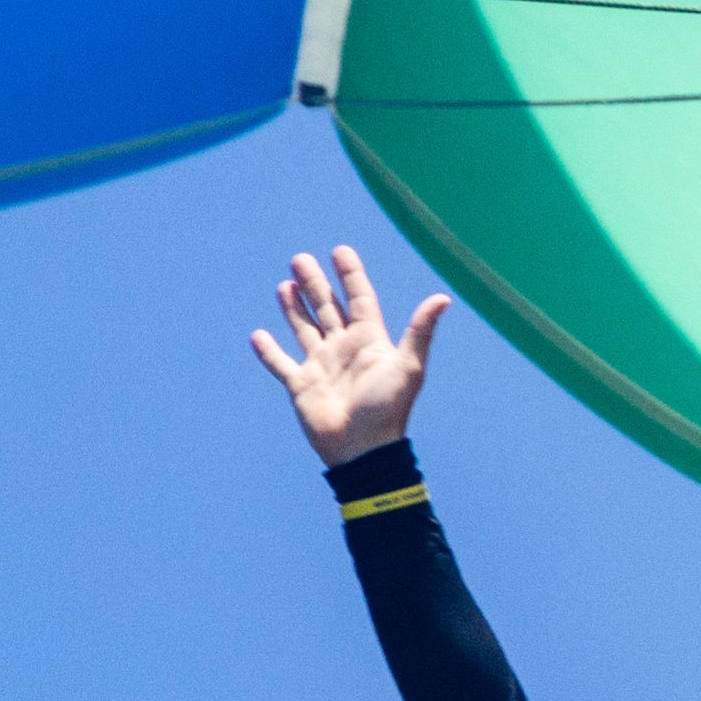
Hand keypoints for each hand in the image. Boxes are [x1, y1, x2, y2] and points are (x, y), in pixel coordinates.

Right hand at [249, 244, 447, 464]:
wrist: (362, 449)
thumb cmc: (387, 409)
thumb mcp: (408, 366)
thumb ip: (420, 331)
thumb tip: (443, 298)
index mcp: (369, 341)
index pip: (360, 299)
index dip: (351, 275)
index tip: (340, 250)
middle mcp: (345, 349)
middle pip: (327, 308)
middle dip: (315, 283)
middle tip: (300, 258)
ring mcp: (321, 366)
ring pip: (304, 328)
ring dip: (294, 307)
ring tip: (285, 284)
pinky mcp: (301, 385)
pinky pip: (280, 364)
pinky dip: (268, 351)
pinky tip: (258, 335)